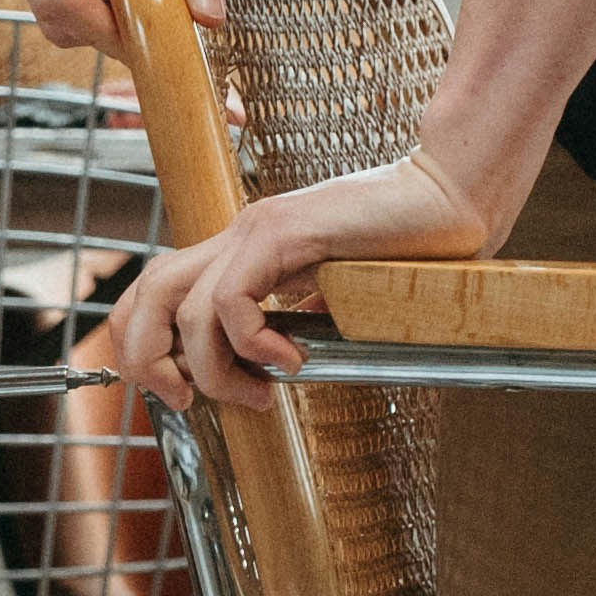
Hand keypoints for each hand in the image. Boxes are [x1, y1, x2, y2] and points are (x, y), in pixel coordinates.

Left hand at [107, 153, 484, 406]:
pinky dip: (251, 344)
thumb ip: (299, 318)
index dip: (146, 344)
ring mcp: (257, 229)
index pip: (157, 292)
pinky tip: (292, 360)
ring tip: (258, 392)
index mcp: (244, 250)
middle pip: (145, 294)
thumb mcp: (336, 294)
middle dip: (145, 358)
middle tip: (185, 400)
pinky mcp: (285, 232)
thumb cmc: (407, 246)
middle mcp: (239, 236)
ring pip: (183, 306)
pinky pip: (232, 300)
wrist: (451, 195)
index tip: (181, 392)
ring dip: (210, 367)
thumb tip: (280, 363)